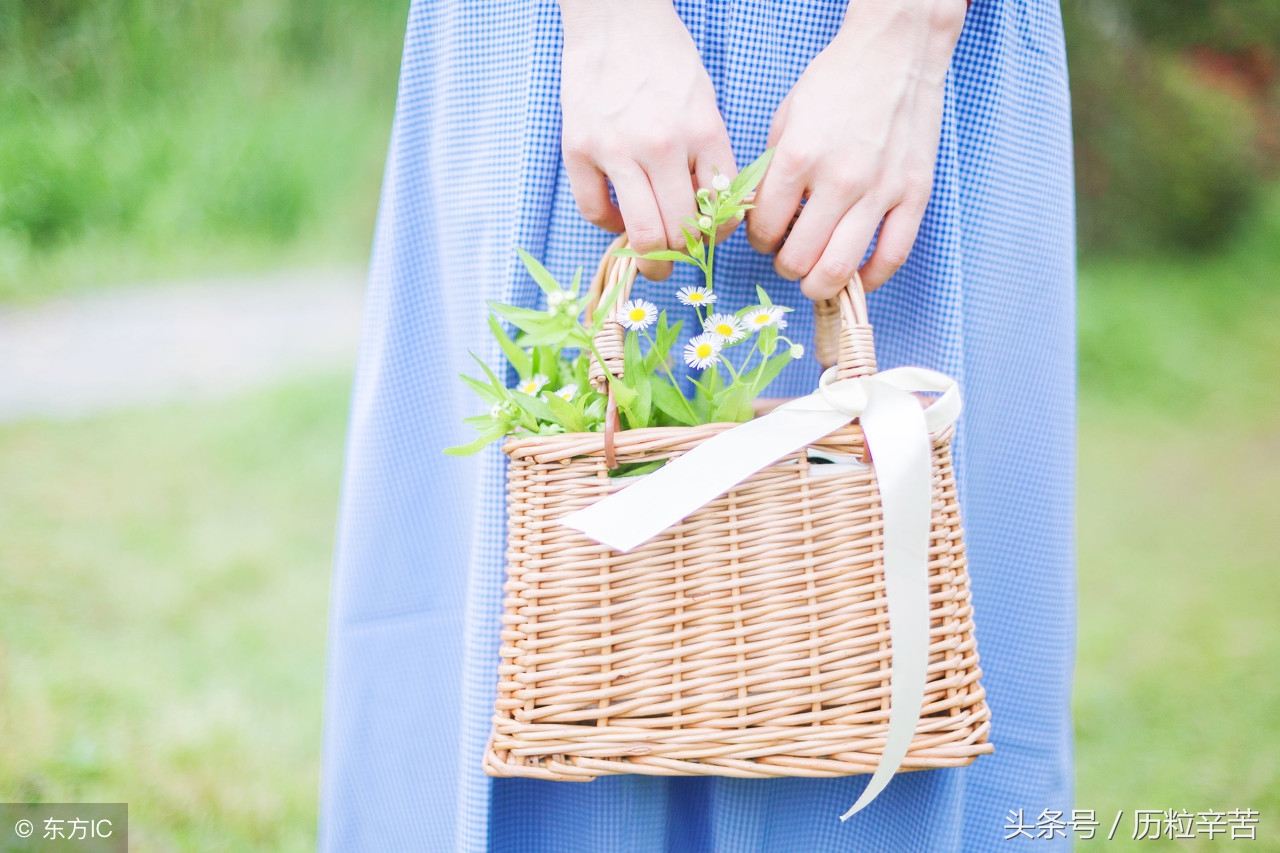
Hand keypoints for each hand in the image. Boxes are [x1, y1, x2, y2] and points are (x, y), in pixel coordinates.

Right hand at [558, 1, 735, 279]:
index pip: (721, 210)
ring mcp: (617, 148)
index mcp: (703, 131)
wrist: (616, 17)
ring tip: (649, 261)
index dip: (717, 235)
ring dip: (649, 258)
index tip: (707, 236)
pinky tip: (617, 216)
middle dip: (681, 259)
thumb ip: (707, 156)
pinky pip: (594, 210)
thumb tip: (705, 214)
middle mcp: (662, 144)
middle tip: (676, 264)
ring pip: (640, 231)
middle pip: (680, 230)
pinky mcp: (579, 148)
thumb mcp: (704, 103)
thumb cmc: (666, 59)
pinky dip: (608, 224)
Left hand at [747, 0, 966, 297]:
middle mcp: (839, 179)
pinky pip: (893, 256)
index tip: (766, 236)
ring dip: (820, 284)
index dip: (759, 240)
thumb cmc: (837, 82)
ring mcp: (881, 190)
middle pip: (800, 258)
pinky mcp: (915, 194)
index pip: (766, 229)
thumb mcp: (785, 119)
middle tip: (788, 257)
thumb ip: (770, 173)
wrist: (896, 52)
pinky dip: (871, 278)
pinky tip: (858, 276)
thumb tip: (762, 219)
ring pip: (842, 268)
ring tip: (815, 277)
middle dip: (786, 266)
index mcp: (799, 158)